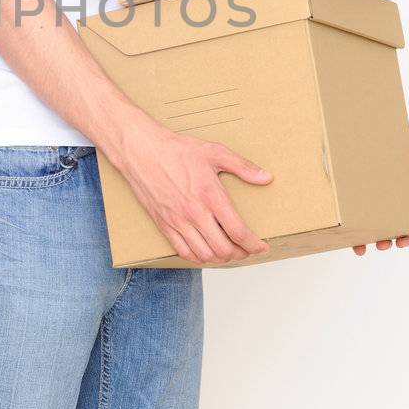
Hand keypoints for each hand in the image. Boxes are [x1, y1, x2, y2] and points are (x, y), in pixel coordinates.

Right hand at [120, 124, 273, 263]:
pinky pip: (184, 252)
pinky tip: (206, 251)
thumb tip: (266, 178)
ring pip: (204, 254)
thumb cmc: (177, 150)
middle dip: (240, 253)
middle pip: (223, 249)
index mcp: (210, 196)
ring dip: (221, 258)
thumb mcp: (214, 152)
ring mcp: (178, 221)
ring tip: (229, 251)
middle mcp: (195, 213)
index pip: (238, 231)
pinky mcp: (164, 225)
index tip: (262, 246)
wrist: (142, 151)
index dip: (254, 244)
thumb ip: (242, 166)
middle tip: (247, 249)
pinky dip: (199, 258)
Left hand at [352, 134, 408, 254]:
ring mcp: (375, 205)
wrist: (347, 136)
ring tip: (381, 245)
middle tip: (401, 240)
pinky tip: (358, 247)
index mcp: (406, 181)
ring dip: (386, 241)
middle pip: (407, 221)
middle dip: (406, 234)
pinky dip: (361, 241)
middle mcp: (393, 197)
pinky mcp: (356, 210)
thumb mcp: (400, 137)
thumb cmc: (378, 140)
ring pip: (385, 229)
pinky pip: (361, 229)